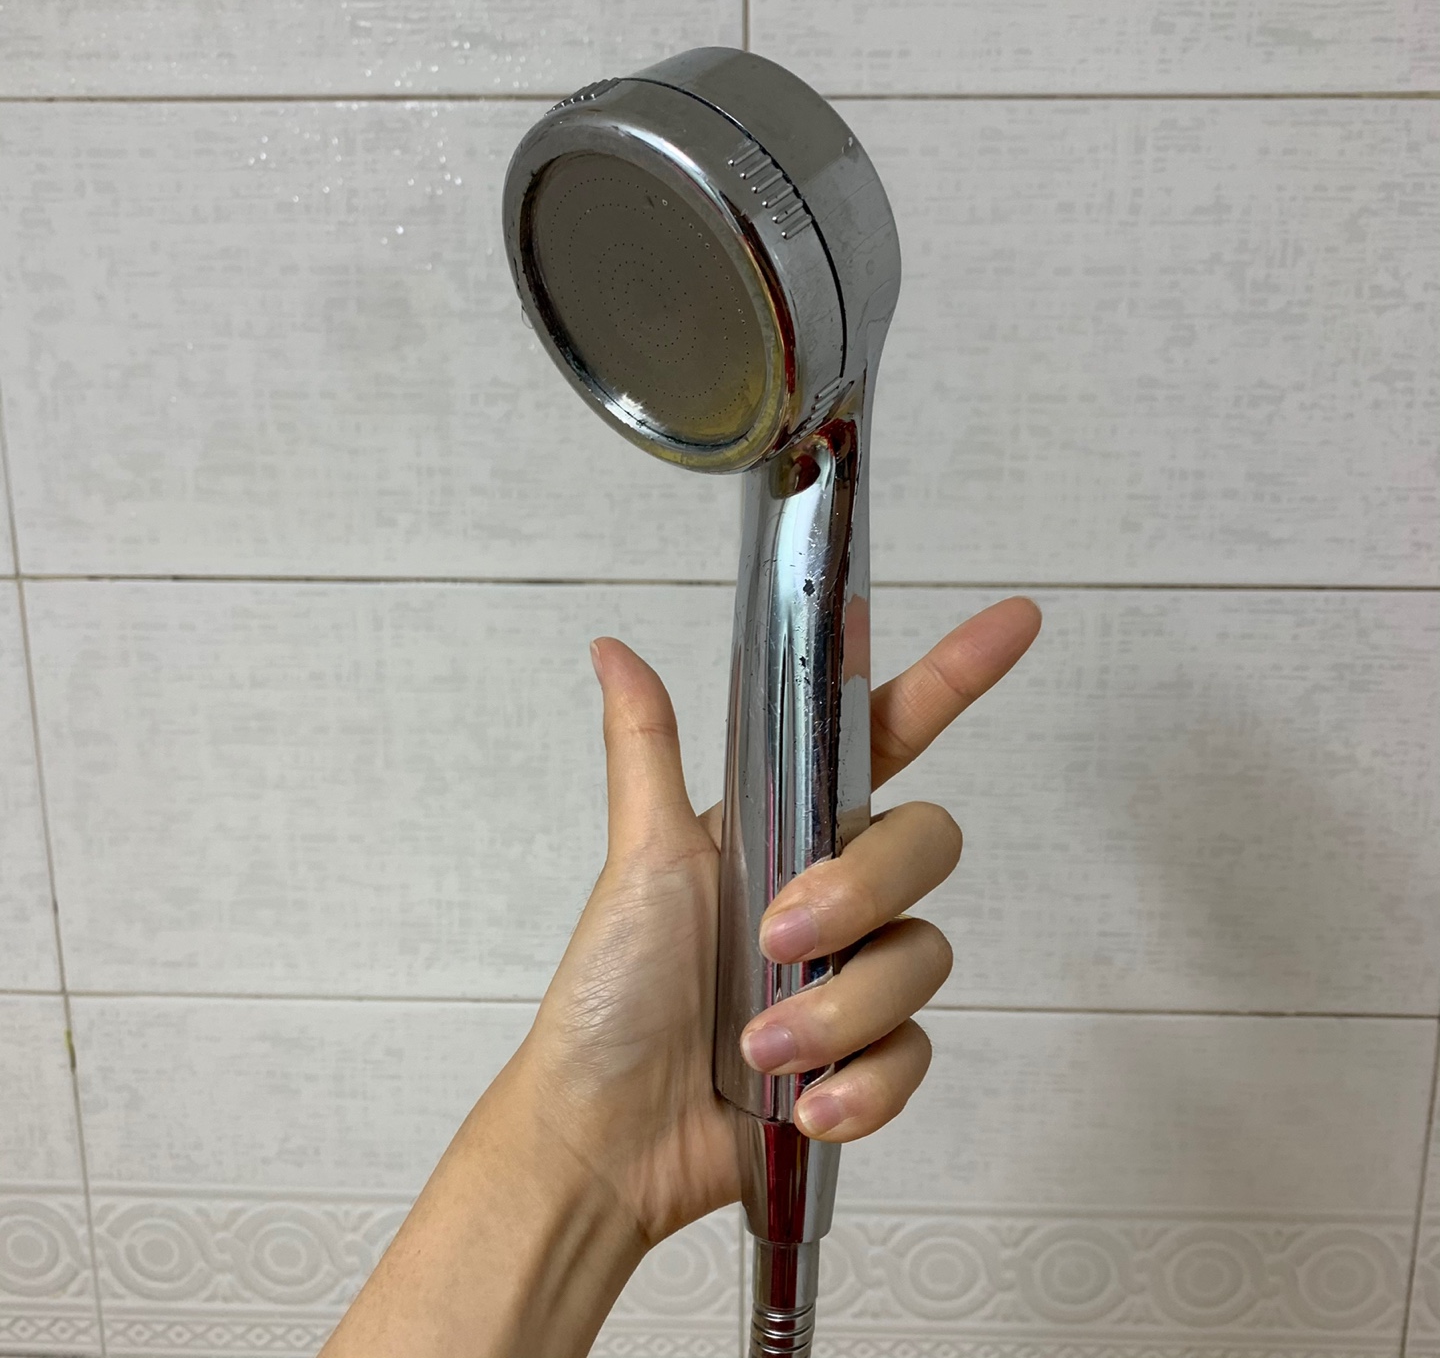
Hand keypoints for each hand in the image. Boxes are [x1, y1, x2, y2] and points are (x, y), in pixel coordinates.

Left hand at [515, 596, 1041, 1245]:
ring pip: (923, 958)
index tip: (1011, 621)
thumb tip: (613, 649)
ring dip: (838, 1007)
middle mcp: (838, 893)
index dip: (952, 677)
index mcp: (791, 829)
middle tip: (777, 935)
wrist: (607, 1133)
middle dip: (862, 891)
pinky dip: (862, 1082)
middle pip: (927, 846)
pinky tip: (806, 1104)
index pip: (888, 736)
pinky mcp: (870, 1059)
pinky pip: (916, 1054)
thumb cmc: (613, 992)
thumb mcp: (640, 858)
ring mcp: (858, 976)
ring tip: (759, 1045)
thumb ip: (648, 746)